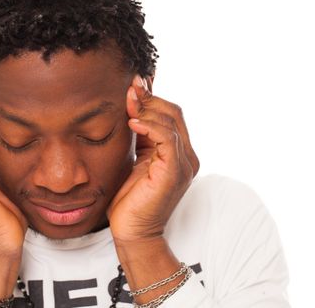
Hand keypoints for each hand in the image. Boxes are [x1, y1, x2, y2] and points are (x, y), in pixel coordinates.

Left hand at [107, 75, 199, 241]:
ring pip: (172, 122)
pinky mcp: (175, 172)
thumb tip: (134, 106)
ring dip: (148, 108)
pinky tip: (132, 122)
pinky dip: (151, 126)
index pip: (171, 115)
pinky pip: (167, 140)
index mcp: (178, 152)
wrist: (132, 230)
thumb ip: (140, 135)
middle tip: (129, 87)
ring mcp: (184, 164)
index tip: (132, 84)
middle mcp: (187, 156)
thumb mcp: (135, 158)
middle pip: (174, 113)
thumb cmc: (129, 197)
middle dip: (150, 98)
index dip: (152, 98)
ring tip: (127, 101)